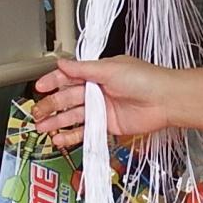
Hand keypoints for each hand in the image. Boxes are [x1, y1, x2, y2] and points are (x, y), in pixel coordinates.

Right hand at [34, 58, 176, 150]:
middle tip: (37, 113)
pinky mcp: (108, 125)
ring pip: (74, 115)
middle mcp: (98, 90)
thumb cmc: (145, 80)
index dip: (53, 82)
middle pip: (68, 98)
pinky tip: (60, 139)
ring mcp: (102, 108)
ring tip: (43, 128)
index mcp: (98, 73)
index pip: (69, 77)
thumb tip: (62, 63)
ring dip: (57, 122)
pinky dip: (72, 135)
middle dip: (51, 105)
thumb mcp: (110, 69)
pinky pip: (85, 130)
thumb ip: (83, 70)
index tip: (39, 87)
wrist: (166, 101)